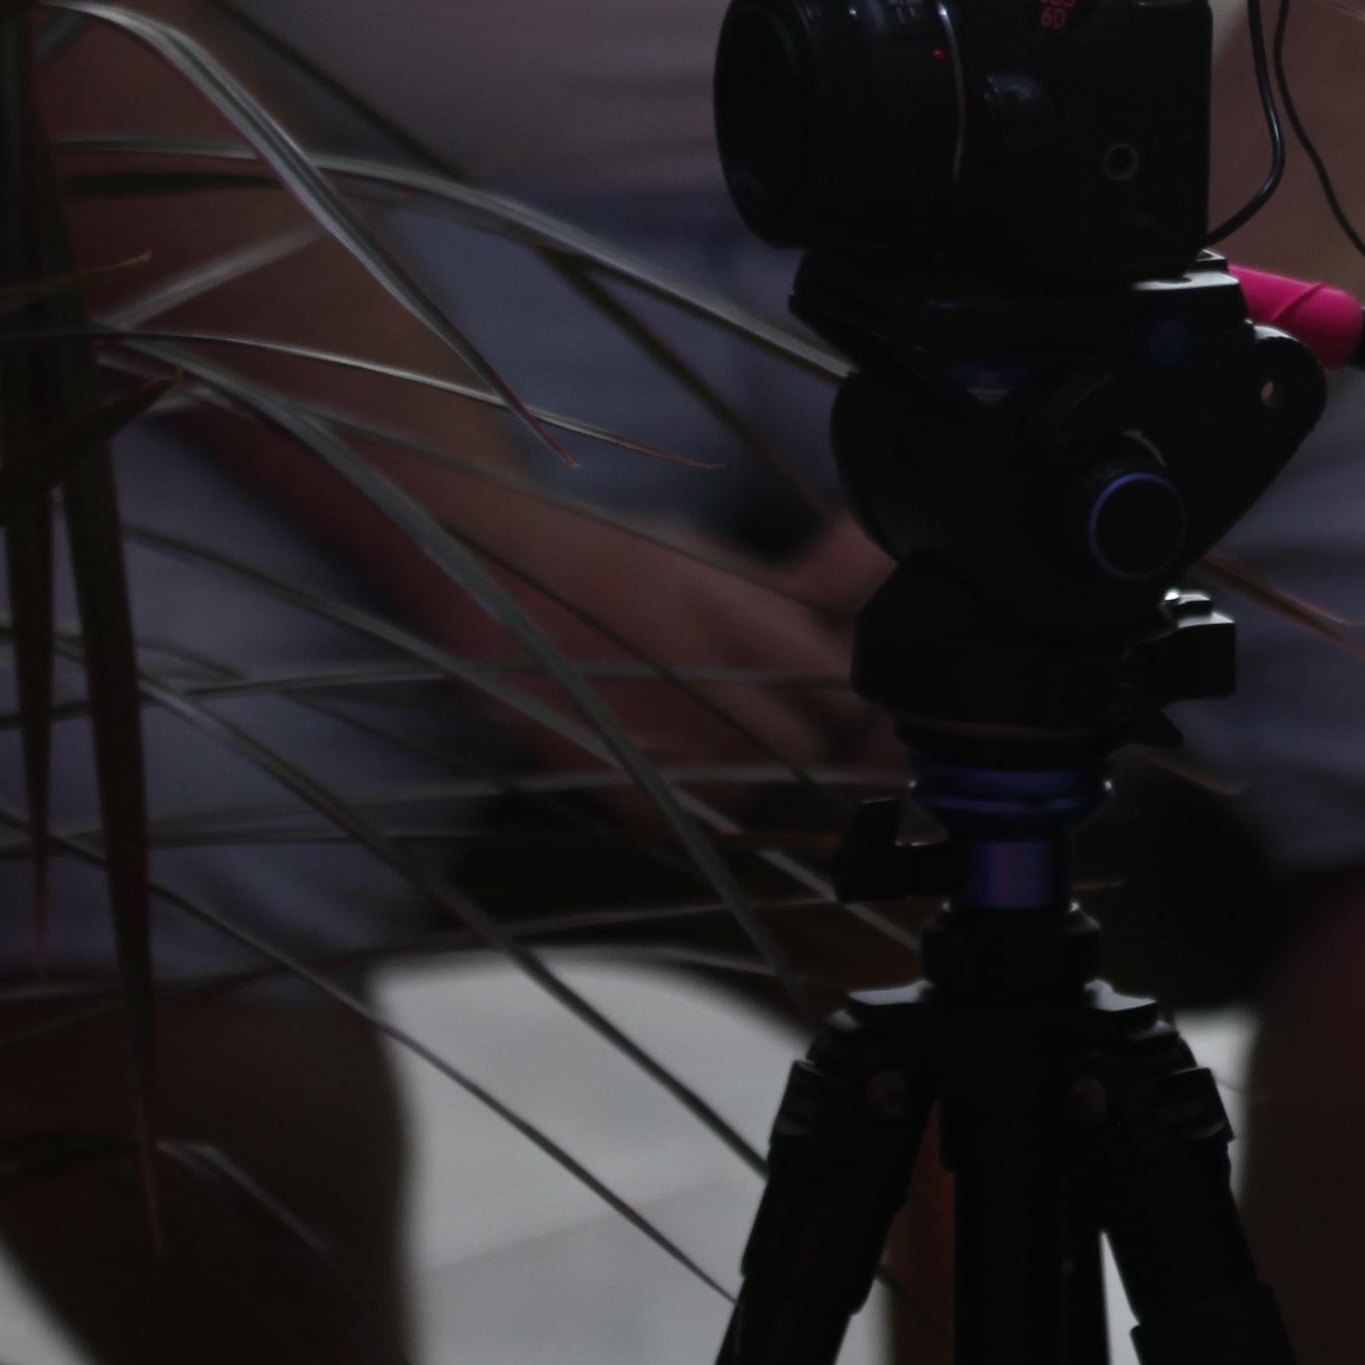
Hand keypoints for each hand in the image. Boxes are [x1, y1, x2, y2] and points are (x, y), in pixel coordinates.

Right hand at [424, 488, 882, 822]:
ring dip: (759, 769)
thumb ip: (806, 581)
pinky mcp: (595, 771)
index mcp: (716, 602)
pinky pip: (684, 810)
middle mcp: (679, 666)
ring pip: (750, 786)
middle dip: (814, 738)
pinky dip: (698, 793)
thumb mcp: (713, 555)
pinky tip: (683, 754)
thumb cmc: (615, 560)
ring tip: (729, 730)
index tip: (844, 689)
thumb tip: (877, 562)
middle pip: (801, 744)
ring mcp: (634, 725)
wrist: (486, 567)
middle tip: (799, 721)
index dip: (849, 691)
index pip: (829, 675)